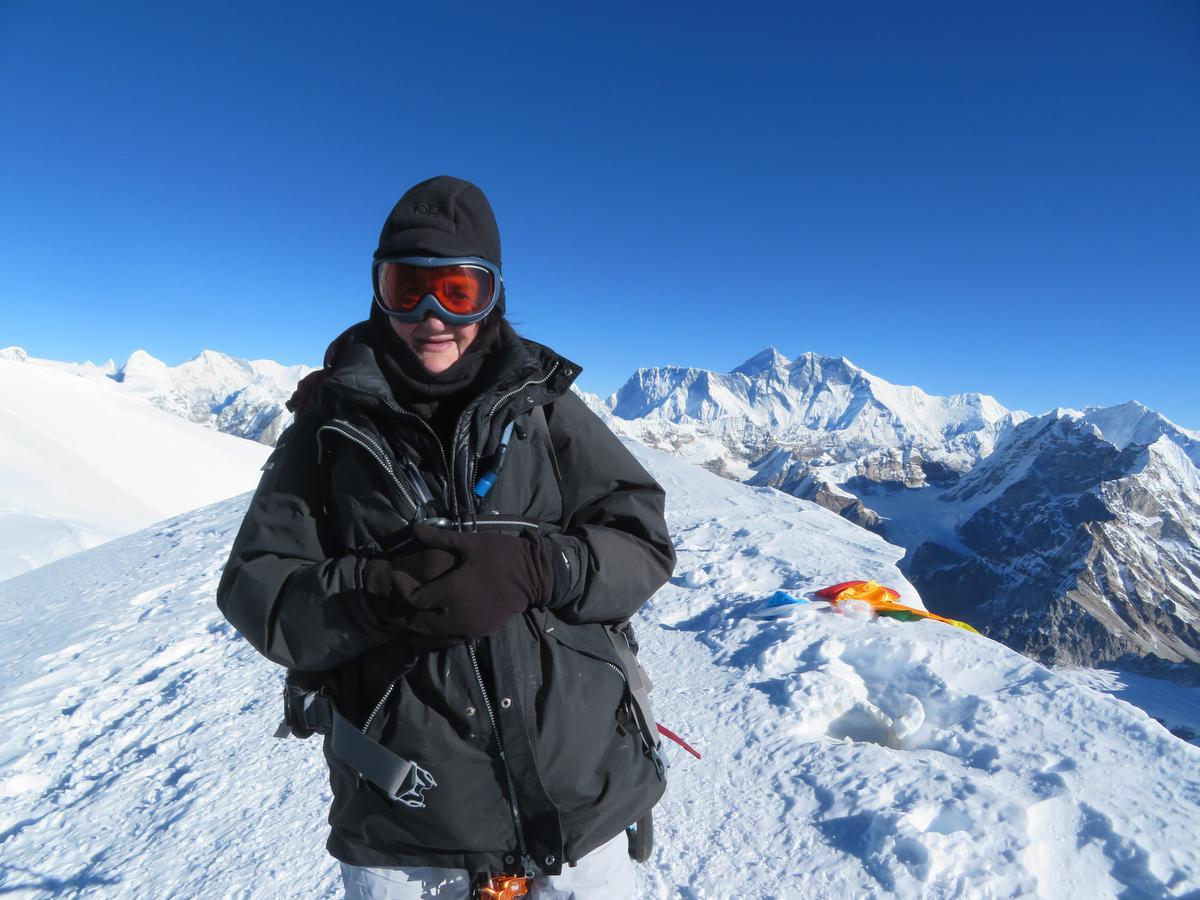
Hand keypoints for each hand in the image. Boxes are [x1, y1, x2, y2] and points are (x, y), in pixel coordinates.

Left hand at [361, 523, 554, 645]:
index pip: (413, 598)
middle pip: (415, 622)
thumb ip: (439, 537)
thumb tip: (414, 528)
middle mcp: (455, 614)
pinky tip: (426, 627)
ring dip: (414, 626)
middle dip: (400, 611)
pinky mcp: (475, 633)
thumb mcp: (470, 542)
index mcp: (451, 590)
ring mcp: (465, 627)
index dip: (400, 588)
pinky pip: (445, 642)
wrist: (532, 576)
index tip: (395, 577)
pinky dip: (431, 637)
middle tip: (394, 598)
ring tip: (406, 612)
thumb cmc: (501, 555)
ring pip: (428, 636)